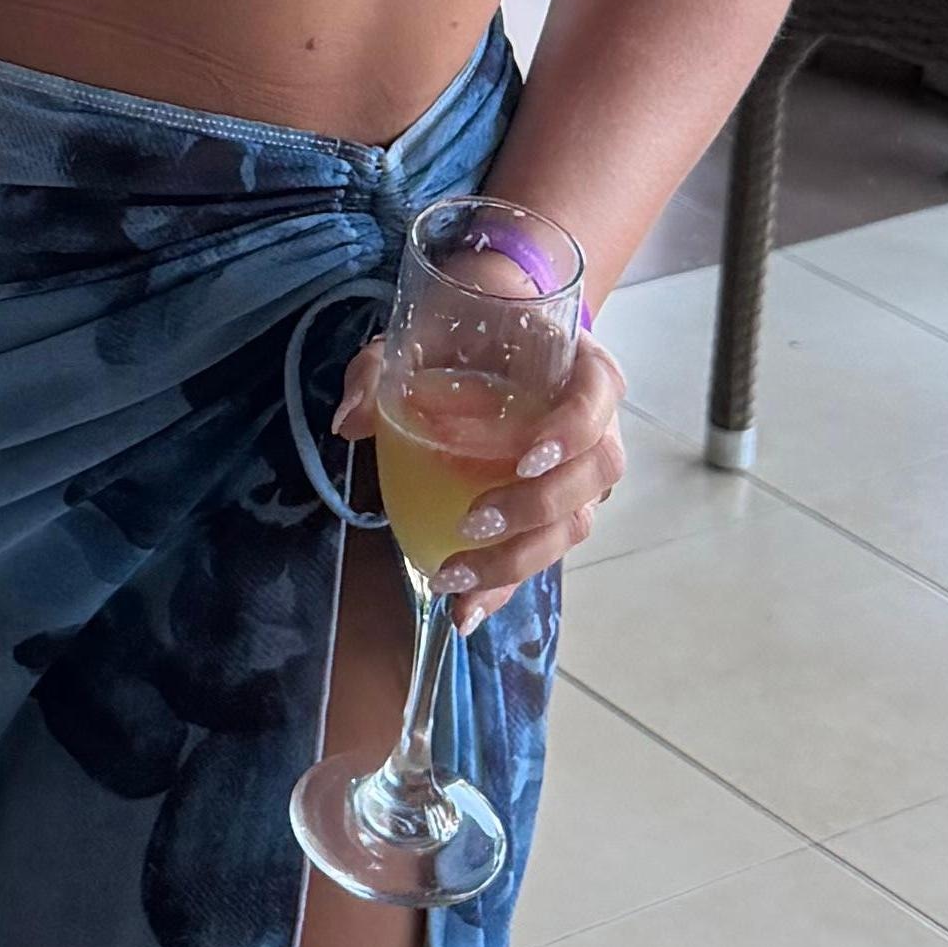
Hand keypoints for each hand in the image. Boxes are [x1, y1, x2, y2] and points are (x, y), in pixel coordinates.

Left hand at [340, 315, 627, 623]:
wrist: (496, 344)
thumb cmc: (471, 336)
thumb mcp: (422, 333)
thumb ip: (380, 368)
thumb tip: (349, 421)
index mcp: (580, 369)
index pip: (597, 399)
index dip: (572, 431)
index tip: (525, 458)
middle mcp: (597, 426)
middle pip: (593, 477)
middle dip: (535, 510)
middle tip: (473, 522)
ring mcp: (581, 475)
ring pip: (573, 526)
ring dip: (516, 559)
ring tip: (452, 577)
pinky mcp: (555, 513)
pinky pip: (540, 553)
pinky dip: (504, 586)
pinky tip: (465, 613)